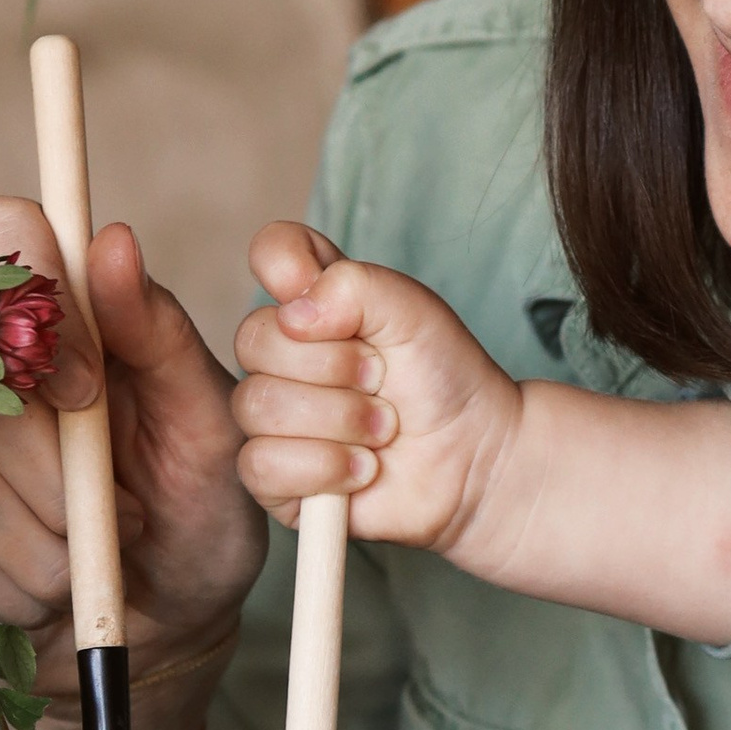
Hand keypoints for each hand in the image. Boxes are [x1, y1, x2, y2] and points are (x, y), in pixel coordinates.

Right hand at [0, 200, 266, 691]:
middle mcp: (1, 375)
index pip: (2, 234)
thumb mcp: (210, 417)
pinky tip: (79, 579)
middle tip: (131, 501)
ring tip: (119, 537)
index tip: (86, 387)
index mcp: (71, 321)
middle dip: (62, 463)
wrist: (183, 616)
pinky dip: (46, 582)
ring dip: (66, 535)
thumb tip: (113, 240)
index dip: (31, 302)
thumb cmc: (207, 501)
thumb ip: (160, 332)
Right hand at [233, 222, 525, 560]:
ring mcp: (273, 416)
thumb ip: (355, 286)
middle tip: (383, 381)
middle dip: (335, 366)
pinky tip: (362, 467)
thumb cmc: (444, 379)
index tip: (337, 299)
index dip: (289, 266)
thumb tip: (294, 313)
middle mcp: (284, 354)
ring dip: (340, 420)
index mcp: (314, 302)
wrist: (476, 457)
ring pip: (260, 406)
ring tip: (385, 428)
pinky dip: (325, 466)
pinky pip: (263, 464)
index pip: (271, 253)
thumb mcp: (414, 312)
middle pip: (254, 340)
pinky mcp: (275, 476)